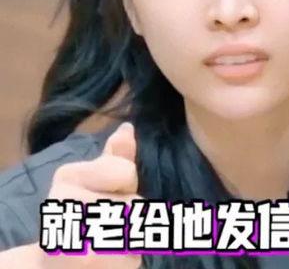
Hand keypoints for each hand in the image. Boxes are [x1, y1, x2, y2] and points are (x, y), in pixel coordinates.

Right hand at [36, 122, 142, 268]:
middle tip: (106, 221)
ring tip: (109, 240)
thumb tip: (128, 127)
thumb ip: (115, 157)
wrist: (56, 264)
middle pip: (134, 201)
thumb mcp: (96, 181)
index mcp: (67, 176)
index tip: (109, 193)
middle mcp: (65, 202)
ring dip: (132, 236)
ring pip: (136, 227)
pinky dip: (129, 256)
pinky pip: (132, 253)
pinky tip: (109, 258)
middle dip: (130, 212)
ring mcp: (75, 235)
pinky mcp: (89, 263)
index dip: (126, 185)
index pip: (125, 172)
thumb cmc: (82, 216)